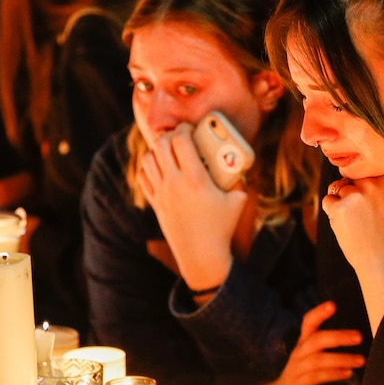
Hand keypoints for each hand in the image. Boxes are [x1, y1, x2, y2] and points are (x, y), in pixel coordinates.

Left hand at [138, 123, 246, 288]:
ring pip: (148, 158)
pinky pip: (143, 176)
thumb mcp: (238, 201)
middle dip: (169, 135)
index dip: (184, 129)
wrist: (201, 256)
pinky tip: (158, 167)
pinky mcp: (155, 203)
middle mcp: (174, 183)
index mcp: (195, 179)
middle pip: (161, 145)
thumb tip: (241, 161)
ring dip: (157, 150)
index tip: (190, 128)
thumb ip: (240, 178)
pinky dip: (148, 166)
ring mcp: (161, 194)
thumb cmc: (222, 228)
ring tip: (168, 151)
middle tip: (179, 137)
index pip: (181, 141)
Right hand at [255, 301, 365, 384]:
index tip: (332, 305)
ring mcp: (298, 366)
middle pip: (316, 340)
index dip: (318, 313)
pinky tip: (348, 373)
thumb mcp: (310, 352)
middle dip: (338, 337)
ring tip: (360, 360)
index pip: (308, 322)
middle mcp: (300, 351)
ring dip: (341, 359)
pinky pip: (316, 377)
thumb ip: (325, 342)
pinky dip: (333, 374)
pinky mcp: (299, 382)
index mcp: (303, 340)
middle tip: (359, 337)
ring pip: (318, 360)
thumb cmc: (303, 367)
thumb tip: (353, 335)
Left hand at [322, 175, 383, 333]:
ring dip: (340, 203)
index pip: (364, 171)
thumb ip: (374, 182)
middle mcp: (373, 184)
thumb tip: (347, 171)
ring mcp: (356, 195)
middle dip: (351, 193)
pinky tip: (346, 224)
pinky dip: (331, 212)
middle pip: (350, 178)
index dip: (363, 188)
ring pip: (337, 188)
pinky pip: (327, 200)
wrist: (378, 256)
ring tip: (355, 220)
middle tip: (363, 215)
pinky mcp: (340, 207)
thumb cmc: (381, 228)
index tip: (372, 204)